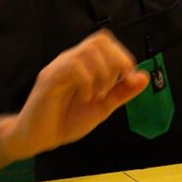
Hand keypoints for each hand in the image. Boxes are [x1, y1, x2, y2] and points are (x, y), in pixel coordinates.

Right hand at [2, 30, 148, 159]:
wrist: (37, 139)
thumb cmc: (65, 121)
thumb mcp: (102, 107)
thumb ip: (122, 92)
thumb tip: (143, 76)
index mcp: (83, 64)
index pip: (105, 41)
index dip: (122, 55)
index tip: (129, 77)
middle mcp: (69, 61)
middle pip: (99, 41)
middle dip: (116, 61)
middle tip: (115, 85)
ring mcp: (58, 68)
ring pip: (87, 52)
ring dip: (102, 74)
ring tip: (98, 95)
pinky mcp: (48, 80)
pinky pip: (72, 67)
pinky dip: (86, 82)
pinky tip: (85, 98)